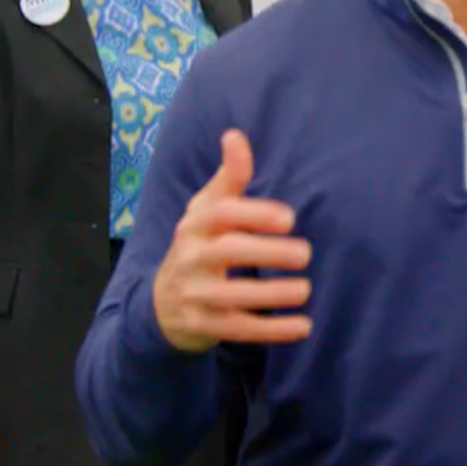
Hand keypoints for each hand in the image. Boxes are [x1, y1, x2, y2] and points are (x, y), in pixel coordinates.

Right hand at [152, 129, 312, 352]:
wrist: (160, 303)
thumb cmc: (198, 245)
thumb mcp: (205, 210)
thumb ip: (228, 177)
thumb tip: (235, 135)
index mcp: (195, 224)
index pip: (221, 213)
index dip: (254, 213)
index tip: (288, 217)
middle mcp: (191, 257)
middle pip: (229, 252)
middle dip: (268, 252)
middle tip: (305, 253)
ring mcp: (195, 294)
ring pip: (234, 296)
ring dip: (274, 294)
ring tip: (305, 289)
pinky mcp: (204, 325)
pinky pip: (240, 330)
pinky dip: (273, 330)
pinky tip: (303, 326)